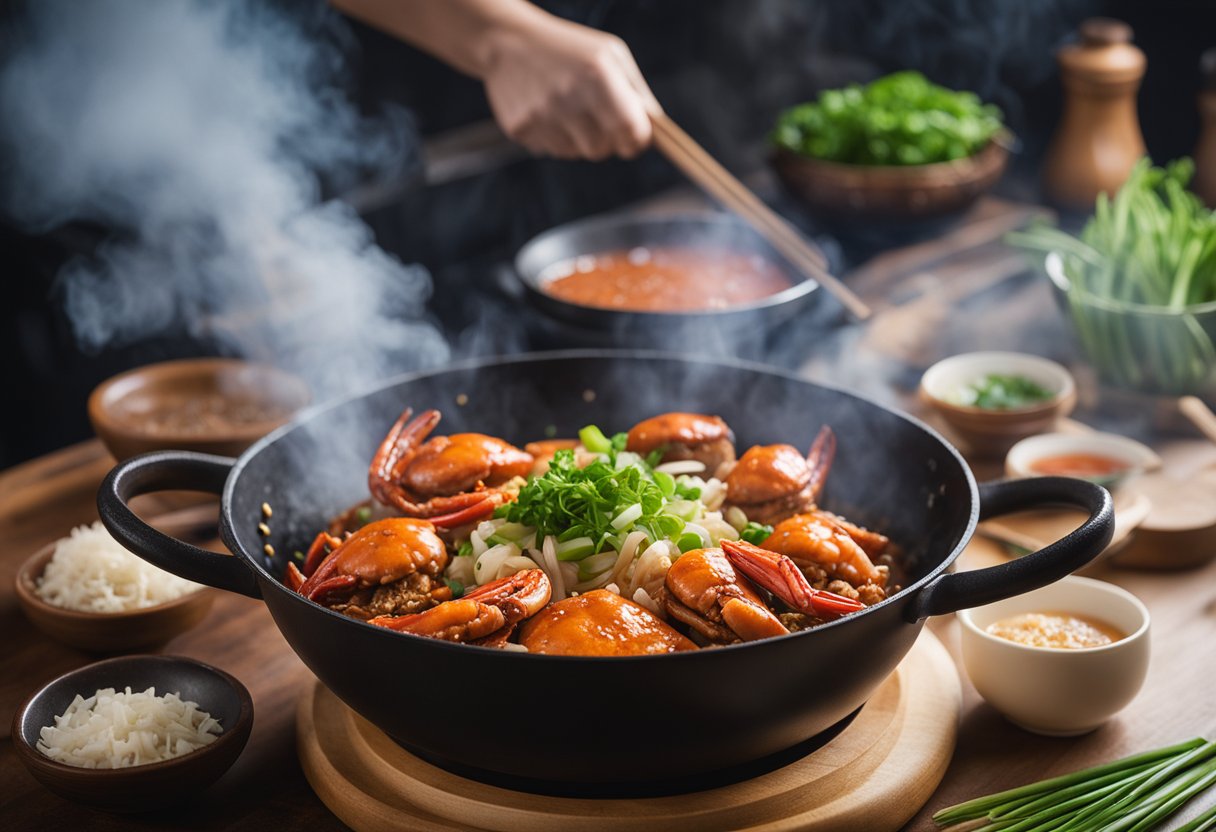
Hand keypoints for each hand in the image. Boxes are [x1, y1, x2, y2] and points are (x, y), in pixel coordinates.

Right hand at [480, 16, 656, 159]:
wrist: (507, 41)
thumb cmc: (569, 48)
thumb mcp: (610, 55)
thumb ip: (637, 92)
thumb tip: (657, 130)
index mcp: (597, 75)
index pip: (631, 132)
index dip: (637, 140)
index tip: (635, 137)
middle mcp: (568, 97)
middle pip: (602, 150)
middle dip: (607, 141)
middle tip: (600, 120)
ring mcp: (540, 115)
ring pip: (576, 153)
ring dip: (580, 139)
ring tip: (569, 110)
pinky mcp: (520, 128)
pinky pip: (552, 150)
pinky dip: (557, 137)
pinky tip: (548, 112)